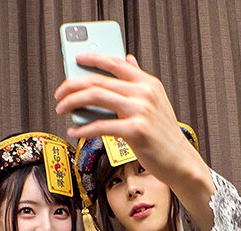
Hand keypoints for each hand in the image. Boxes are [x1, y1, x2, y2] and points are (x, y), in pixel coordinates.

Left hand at [55, 54, 214, 230]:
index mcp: (149, 84)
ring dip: (72, 102)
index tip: (76, 60)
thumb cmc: (165, 136)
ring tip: (61, 109)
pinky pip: (100, 126)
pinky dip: (83, 129)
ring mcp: (140, 111)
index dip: (93, 59)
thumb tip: (129, 60)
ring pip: (96, 97)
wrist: (180, 161)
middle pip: (99, 80)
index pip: (116, 63)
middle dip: (73, 85)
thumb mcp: (156, 102)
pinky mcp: (135, 131)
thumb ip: (140, 81)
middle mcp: (145, 93)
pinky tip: (74, 131)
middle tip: (59, 94)